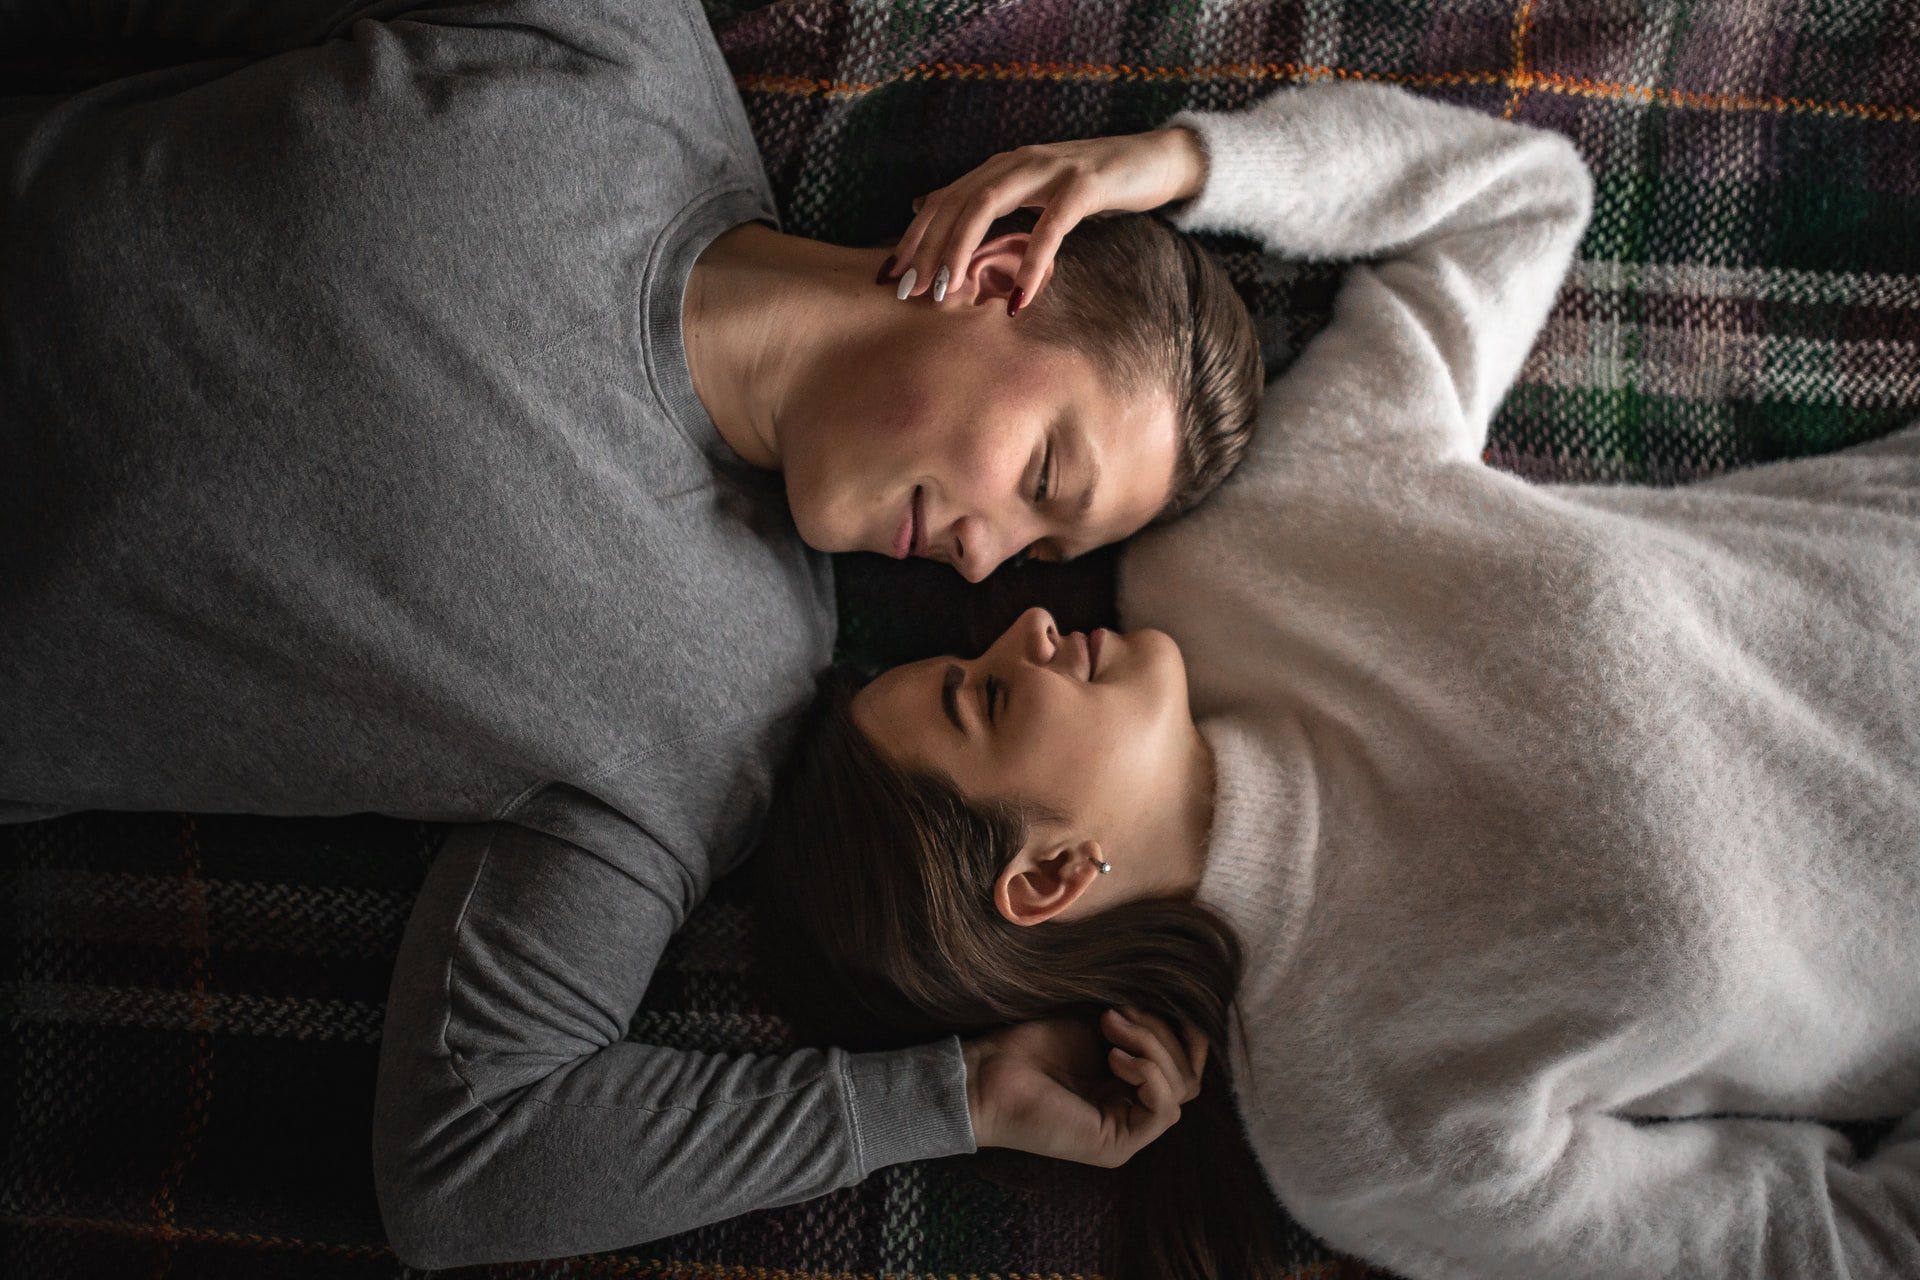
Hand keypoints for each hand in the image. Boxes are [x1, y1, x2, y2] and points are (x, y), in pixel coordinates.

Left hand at [888, 127, 1207, 310]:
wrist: (1155, 160)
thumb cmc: (1091, 185)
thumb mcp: (1030, 190)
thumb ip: (982, 197)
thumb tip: (924, 203)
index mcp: (1002, 166)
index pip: (945, 199)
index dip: (914, 237)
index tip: (891, 277)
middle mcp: (1018, 161)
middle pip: (957, 200)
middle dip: (929, 247)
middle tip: (911, 291)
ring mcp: (1051, 169)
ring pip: (989, 203)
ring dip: (962, 249)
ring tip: (948, 291)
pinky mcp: (1086, 184)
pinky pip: (1051, 226)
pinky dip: (1032, 263)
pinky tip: (1019, 298)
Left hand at [962, 1006, 1208, 1167]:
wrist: (987, 1074)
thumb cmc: (1031, 1044)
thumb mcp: (1098, 1020)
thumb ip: (1140, 1018)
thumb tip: (1181, 1001)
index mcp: (1132, 1082)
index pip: (1189, 1062)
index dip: (1186, 1029)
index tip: (1159, 995)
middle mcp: (1134, 1109)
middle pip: (1190, 1075)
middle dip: (1163, 1032)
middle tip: (1118, 1011)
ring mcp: (1128, 1129)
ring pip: (1181, 1089)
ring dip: (1152, 1046)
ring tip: (1109, 1025)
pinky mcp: (1117, 1145)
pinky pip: (1163, 1112)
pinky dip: (1148, 1075)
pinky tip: (1113, 1056)